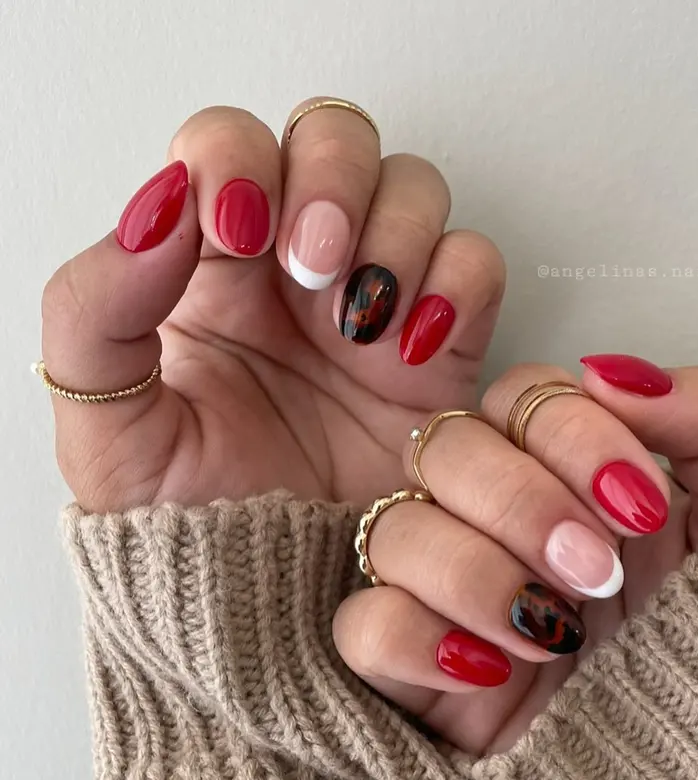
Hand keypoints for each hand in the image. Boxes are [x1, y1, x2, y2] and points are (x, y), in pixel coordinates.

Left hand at [41, 99, 504, 511]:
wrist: (279, 597)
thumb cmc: (191, 519)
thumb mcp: (104, 426)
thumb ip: (96, 307)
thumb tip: (159, 209)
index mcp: (207, 268)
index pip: (229, 145)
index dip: (241, 161)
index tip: (241, 232)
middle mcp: (296, 270)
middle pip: (333, 138)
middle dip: (332, 182)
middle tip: (315, 266)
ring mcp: (375, 300)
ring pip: (413, 187)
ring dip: (395, 234)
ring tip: (361, 324)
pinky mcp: (441, 346)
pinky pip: (475, 265)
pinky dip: (457, 287)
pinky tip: (414, 349)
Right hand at [333, 360, 697, 754]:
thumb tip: (612, 374)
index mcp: (561, 468)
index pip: (521, 397)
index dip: (570, 433)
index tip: (639, 503)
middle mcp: (493, 514)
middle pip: (444, 446)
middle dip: (522, 502)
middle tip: (597, 568)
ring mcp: (447, 586)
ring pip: (395, 529)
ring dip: (476, 572)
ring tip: (555, 631)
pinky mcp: (416, 667)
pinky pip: (361, 627)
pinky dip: (414, 637)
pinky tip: (489, 667)